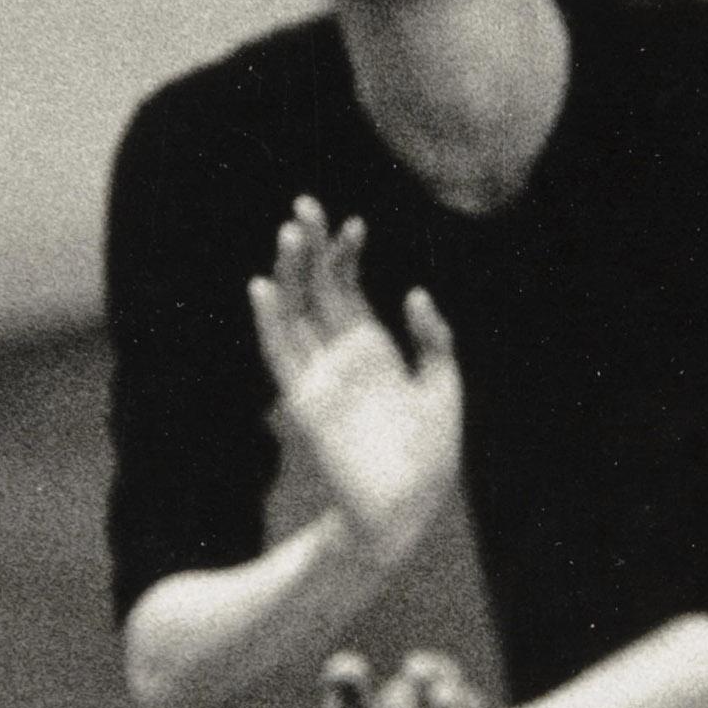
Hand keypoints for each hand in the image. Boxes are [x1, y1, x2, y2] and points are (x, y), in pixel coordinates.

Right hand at [249, 198, 461, 564]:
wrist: (410, 504)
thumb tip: (414, 293)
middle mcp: (340, 356)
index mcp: (371, 349)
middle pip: (315, 290)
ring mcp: (319, 376)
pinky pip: (280, 355)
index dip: (346, 254)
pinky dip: (270, 321)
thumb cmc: (429, 454)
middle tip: (304, 204)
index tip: (355, 222)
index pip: (347, 289)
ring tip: (288, 232)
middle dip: (310, 248)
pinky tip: (263, 286)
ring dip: (288, 273)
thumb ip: (433, 338)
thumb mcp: (444, 385)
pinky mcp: (305, 401)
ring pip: (293, 313)